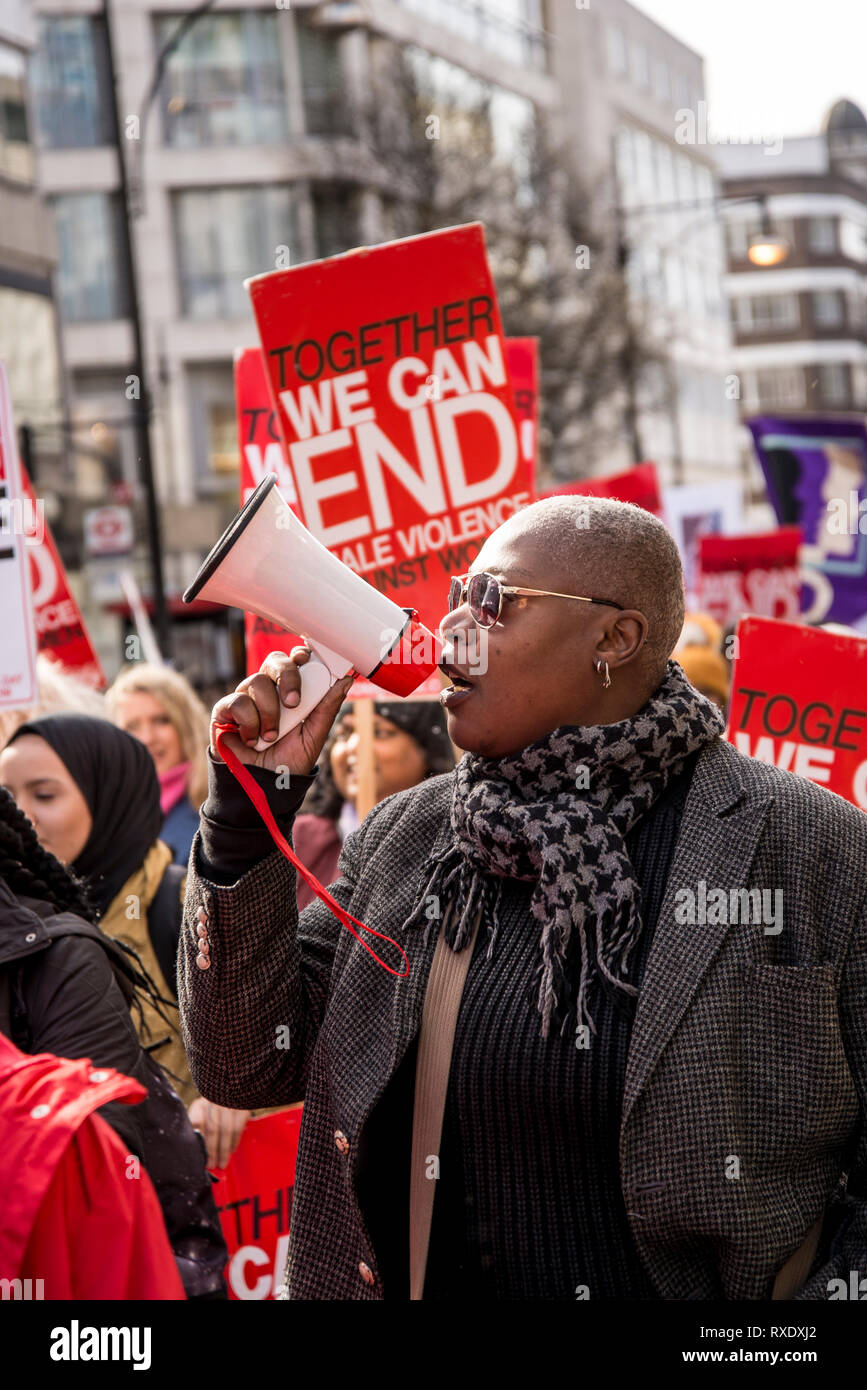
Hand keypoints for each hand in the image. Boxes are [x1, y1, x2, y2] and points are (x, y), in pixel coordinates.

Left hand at [188, 1098, 250, 1170]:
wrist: (233, 1092)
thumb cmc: (213, 1110)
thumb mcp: (201, 1114)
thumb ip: (197, 1127)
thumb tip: (193, 1149)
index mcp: (199, 1105)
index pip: (197, 1123)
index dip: (198, 1141)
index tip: (197, 1157)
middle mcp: (214, 1102)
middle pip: (212, 1129)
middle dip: (212, 1150)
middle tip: (211, 1165)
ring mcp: (229, 1104)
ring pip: (226, 1130)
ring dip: (224, 1150)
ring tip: (222, 1163)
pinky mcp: (242, 1108)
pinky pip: (237, 1128)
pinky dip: (234, 1142)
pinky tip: (231, 1151)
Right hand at [210, 647, 353, 775]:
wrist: (262, 786)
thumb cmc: (288, 762)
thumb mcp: (314, 736)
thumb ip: (327, 708)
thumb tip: (346, 680)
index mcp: (289, 692)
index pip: (294, 661)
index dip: (300, 655)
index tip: (307, 659)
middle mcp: (267, 690)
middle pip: (275, 660)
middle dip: (288, 677)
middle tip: (294, 703)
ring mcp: (245, 698)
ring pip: (257, 681)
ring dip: (269, 712)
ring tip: (270, 737)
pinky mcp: (224, 711)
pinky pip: (237, 701)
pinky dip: (249, 722)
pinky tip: (251, 739)